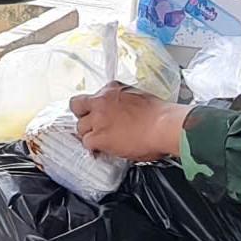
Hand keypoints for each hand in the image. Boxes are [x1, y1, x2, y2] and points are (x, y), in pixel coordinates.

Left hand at [70, 84, 188, 161]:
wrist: (164, 125)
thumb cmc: (160, 115)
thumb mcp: (139, 98)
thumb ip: (124, 103)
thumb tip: (123, 115)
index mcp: (113, 89)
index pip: (93, 96)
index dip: (94, 108)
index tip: (98, 114)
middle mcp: (101, 101)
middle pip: (77, 107)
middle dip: (83, 117)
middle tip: (92, 126)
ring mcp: (98, 119)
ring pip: (80, 128)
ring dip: (89, 135)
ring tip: (100, 141)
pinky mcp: (99, 136)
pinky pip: (87, 143)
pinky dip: (93, 148)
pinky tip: (102, 151)